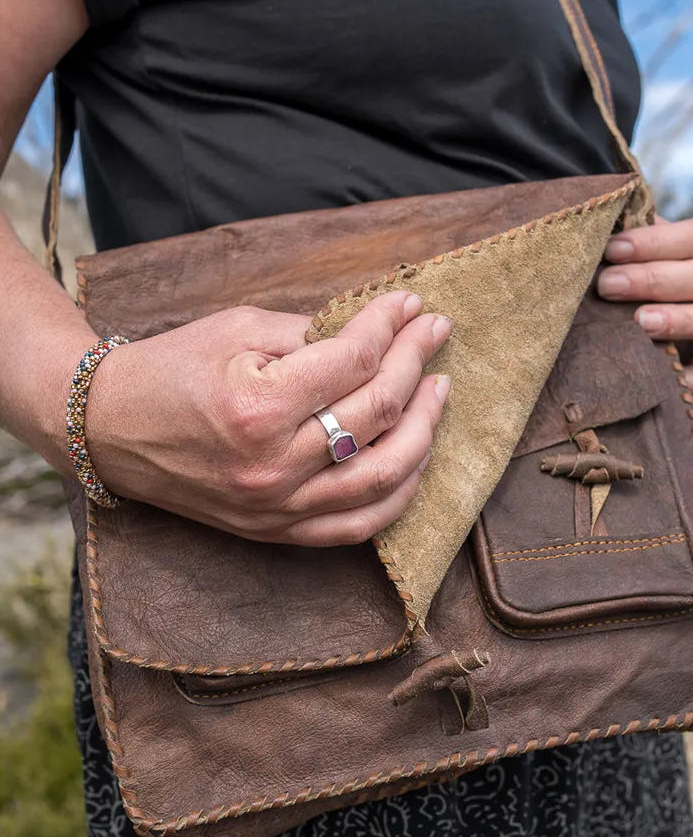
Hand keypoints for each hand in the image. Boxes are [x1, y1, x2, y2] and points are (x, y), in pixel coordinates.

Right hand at [85, 290, 451, 545]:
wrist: (110, 430)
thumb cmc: (171, 370)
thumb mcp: (236, 330)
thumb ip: (311, 332)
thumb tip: (378, 331)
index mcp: (259, 406)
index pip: (354, 360)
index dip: (391, 326)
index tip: (411, 305)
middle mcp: (274, 465)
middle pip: (377, 412)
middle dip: (416, 363)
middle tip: (435, 334)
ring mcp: (279, 507)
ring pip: (383, 476)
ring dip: (424, 430)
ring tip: (438, 392)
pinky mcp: (278, 531)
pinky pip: (358, 526)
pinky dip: (398, 494)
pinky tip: (417, 460)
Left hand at [597, 215, 692, 393]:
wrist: (657, 305)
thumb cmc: (645, 264)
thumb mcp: (645, 244)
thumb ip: (633, 232)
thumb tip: (599, 228)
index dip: (656, 242)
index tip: (613, 249)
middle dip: (654, 281)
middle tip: (608, 285)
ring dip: (677, 320)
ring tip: (638, 321)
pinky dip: (690, 377)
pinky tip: (660, 373)